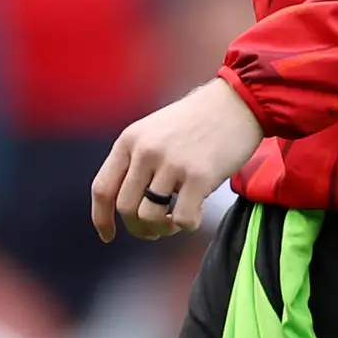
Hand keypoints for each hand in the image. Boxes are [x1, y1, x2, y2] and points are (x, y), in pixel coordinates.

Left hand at [90, 77, 262, 242]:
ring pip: (149, 217)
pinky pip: (182, 219)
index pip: (103, 188)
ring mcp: (171, 163)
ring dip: (162, 228)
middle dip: (139, 228)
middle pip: (126, 208)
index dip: (101, 218)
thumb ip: (137, 161)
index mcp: (129, 140)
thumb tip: (128, 208)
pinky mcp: (199, 176)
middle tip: (156, 229)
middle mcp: (146, 151)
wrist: (236, 102)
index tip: (108, 236)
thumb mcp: (154, 132)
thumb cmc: (197, 121)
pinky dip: (187, 225)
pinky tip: (197, 212)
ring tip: (175, 220)